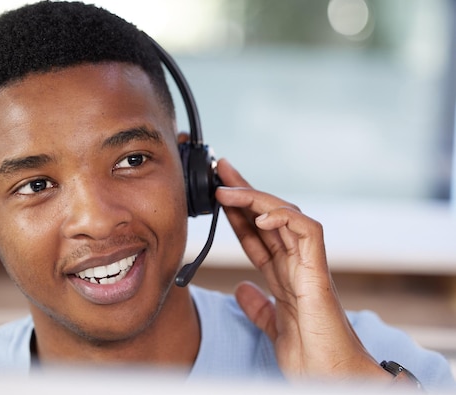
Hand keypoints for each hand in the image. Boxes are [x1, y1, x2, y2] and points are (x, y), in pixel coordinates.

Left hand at [214, 159, 388, 382]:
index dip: (237, 213)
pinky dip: (285, 218)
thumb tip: (242, 289)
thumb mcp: (272, 325)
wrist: (328, 377)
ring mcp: (309, 265)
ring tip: (226, 189)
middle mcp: (297, 264)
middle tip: (220, 170)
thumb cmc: (308, 355)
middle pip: (269, 217)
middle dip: (244, 192)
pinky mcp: (319, 271)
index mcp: (285, 274)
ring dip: (255, 198)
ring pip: (285, 216)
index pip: (258, 234)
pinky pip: (308, 231)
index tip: (216, 193)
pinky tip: (260, 216)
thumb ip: (259, 305)